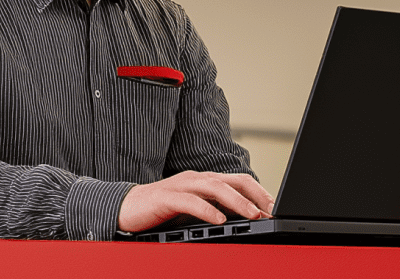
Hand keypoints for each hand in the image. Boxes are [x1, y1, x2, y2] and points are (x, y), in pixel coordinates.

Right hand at [117, 171, 274, 232]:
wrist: (126, 207)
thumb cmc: (162, 210)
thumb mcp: (195, 209)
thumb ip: (216, 209)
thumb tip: (243, 218)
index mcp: (205, 180)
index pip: (238, 181)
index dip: (259, 192)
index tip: (274, 207)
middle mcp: (196, 178)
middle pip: (232, 180)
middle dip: (255, 195)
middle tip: (270, 210)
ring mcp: (182, 185)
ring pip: (215, 188)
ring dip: (237, 202)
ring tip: (252, 215)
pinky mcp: (167, 197)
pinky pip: (191, 202)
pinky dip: (208, 211)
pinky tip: (220, 220)